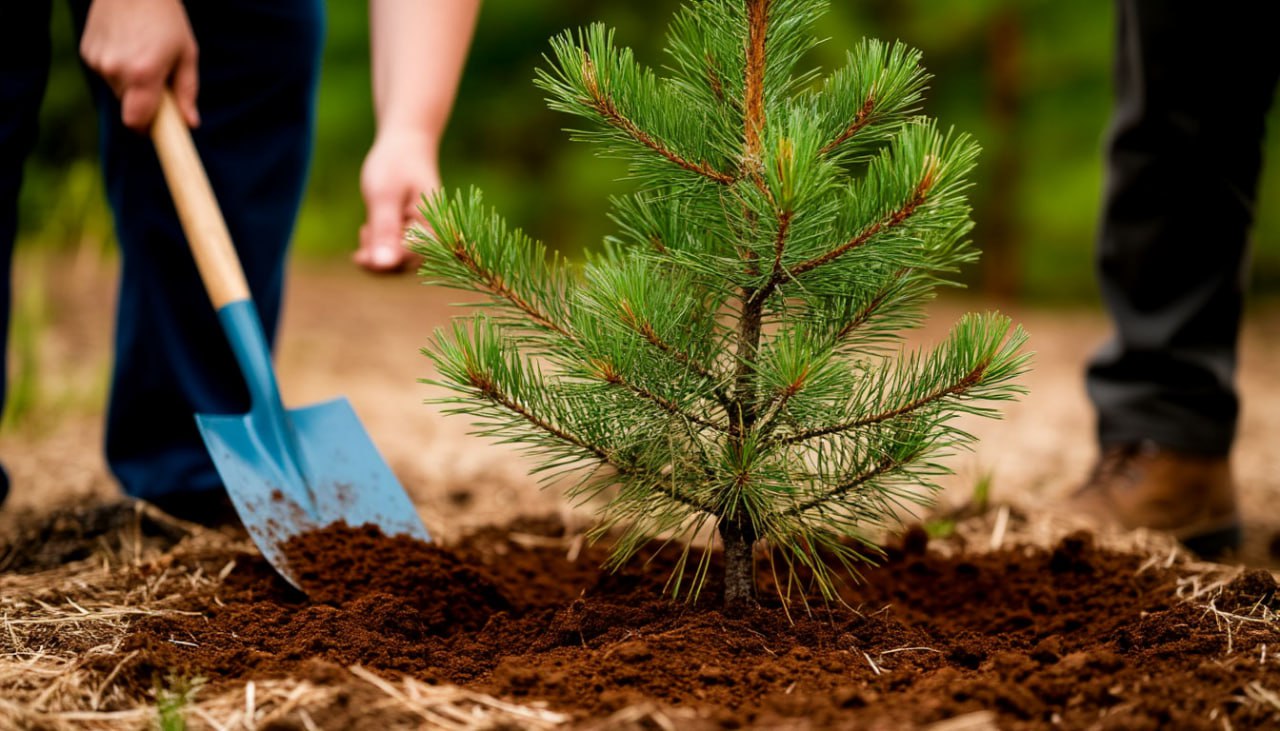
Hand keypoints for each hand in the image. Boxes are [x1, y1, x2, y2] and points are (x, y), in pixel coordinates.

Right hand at [80, 0, 199, 130]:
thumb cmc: (167, 18)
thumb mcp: (186, 54)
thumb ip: (187, 92)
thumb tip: (191, 123)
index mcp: (144, 75)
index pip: (136, 122)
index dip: (146, 129)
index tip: (157, 126)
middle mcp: (116, 71)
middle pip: (128, 106)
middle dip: (143, 100)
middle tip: (157, 78)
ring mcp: (97, 61)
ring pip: (116, 89)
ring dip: (130, 81)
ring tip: (142, 53)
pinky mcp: (86, 51)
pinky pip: (104, 72)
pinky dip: (116, 66)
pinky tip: (126, 44)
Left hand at [357, 130, 441, 272]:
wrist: (405, 145)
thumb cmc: (396, 165)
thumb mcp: (384, 196)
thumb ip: (385, 231)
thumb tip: (383, 266)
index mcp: (435, 229)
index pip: (408, 260)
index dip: (381, 258)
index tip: (362, 240)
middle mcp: (434, 238)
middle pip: (403, 266)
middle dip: (377, 255)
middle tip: (364, 229)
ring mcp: (422, 238)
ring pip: (396, 263)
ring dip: (376, 251)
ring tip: (367, 227)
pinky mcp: (412, 236)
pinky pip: (394, 255)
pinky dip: (377, 247)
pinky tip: (368, 230)